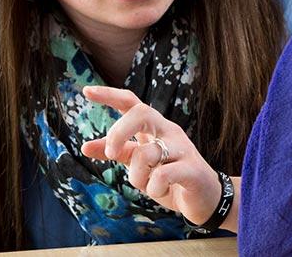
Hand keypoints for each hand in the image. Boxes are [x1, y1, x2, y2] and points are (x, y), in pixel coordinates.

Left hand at [79, 86, 230, 228]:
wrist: (206, 200)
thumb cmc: (170, 179)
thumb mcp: (139, 165)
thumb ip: (117, 153)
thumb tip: (85, 146)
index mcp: (155, 128)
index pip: (131, 102)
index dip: (109, 95)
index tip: (86, 91)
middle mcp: (169, 131)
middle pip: (141, 113)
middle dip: (118, 133)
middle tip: (111, 153)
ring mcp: (183, 148)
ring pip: (146, 153)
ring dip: (137, 176)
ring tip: (146, 185)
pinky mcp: (193, 169)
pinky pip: (163, 175)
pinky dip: (154, 188)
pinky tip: (160, 191)